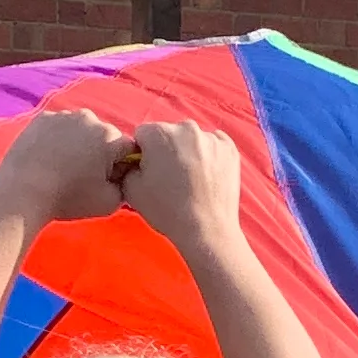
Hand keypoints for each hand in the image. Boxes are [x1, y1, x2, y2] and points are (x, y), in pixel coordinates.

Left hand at [0, 107, 132, 230]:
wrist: (23, 192)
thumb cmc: (68, 199)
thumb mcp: (109, 203)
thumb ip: (125, 187)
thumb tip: (123, 178)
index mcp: (109, 136)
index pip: (128, 149)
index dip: (121, 167)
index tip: (107, 181)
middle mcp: (90, 118)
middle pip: (104, 136)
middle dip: (99, 153)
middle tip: (83, 176)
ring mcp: (64, 115)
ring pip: (81, 130)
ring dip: (79, 144)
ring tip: (64, 167)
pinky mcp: (42, 118)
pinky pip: (59, 127)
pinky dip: (58, 139)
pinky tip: (49, 159)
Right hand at [115, 116, 247, 265]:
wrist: (206, 229)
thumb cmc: (167, 211)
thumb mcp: (131, 190)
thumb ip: (128, 167)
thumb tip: (135, 161)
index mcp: (159, 133)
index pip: (143, 134)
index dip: (142, 152)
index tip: (149, 170)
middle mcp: (186, 128)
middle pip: (169, 133)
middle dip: (166, 150)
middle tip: (169, 177)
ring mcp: (211, 137)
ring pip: (192, 139)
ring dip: (188, 152)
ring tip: (190, 180)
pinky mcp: (229, 148)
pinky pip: (213, 145)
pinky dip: (209, 156)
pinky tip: (205, 176)